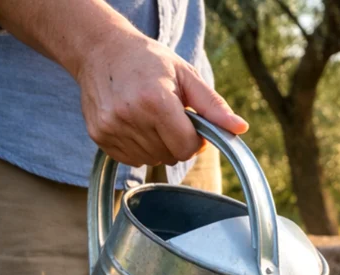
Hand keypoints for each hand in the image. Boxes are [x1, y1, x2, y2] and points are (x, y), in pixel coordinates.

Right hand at [75, 30, 247, 166]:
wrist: (101, 50)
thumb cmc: (149, 60)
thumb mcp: (186, 75)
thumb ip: (213, 106)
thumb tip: (241, 129)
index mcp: (155, 100)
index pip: (186, 147)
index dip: (195, 140)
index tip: (191, 123)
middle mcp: (130, 116)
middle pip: (170, 156)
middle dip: (176, 141)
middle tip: (169, 115)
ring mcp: (111, 127)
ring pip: (152, 160)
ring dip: (158, 145)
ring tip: (150, 117)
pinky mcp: (99, 135)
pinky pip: (131, 159)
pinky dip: (139, 147)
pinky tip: (135, 123)